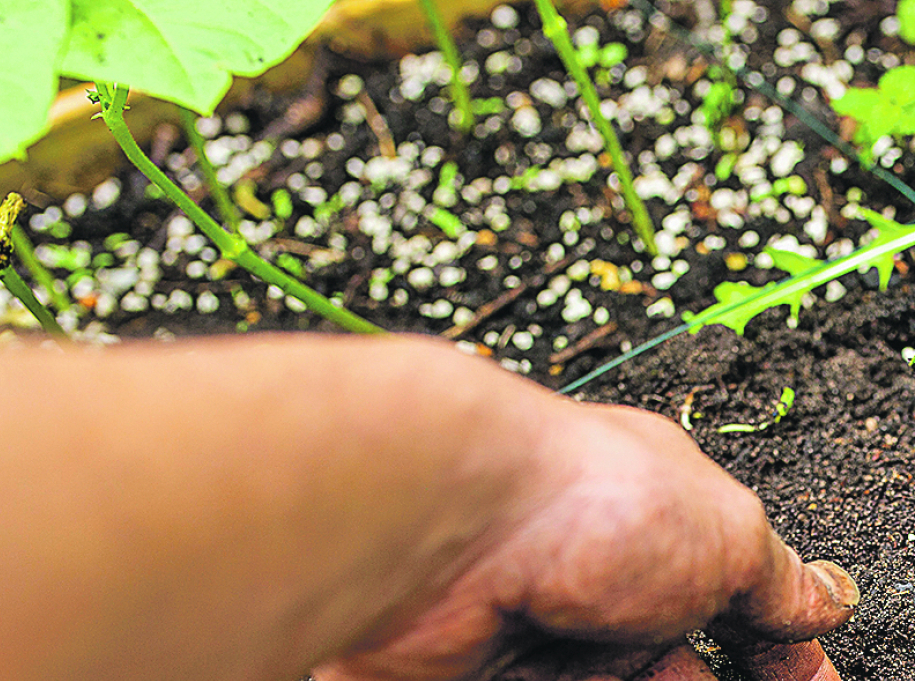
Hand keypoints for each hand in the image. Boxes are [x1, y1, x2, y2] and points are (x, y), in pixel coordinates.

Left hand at [313, 402, 858, 680]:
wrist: (449, 521)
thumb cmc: (577, 495)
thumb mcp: (723, 529)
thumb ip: (769, 574)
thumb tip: (821, 593)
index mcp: (655, 512)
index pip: (727, 582)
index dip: (771, 638)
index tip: (801, 674)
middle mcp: (597, 566)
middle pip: (671, 648)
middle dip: (715, 680)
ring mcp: (543, 621)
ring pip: (618, 680)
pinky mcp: (494, 669)